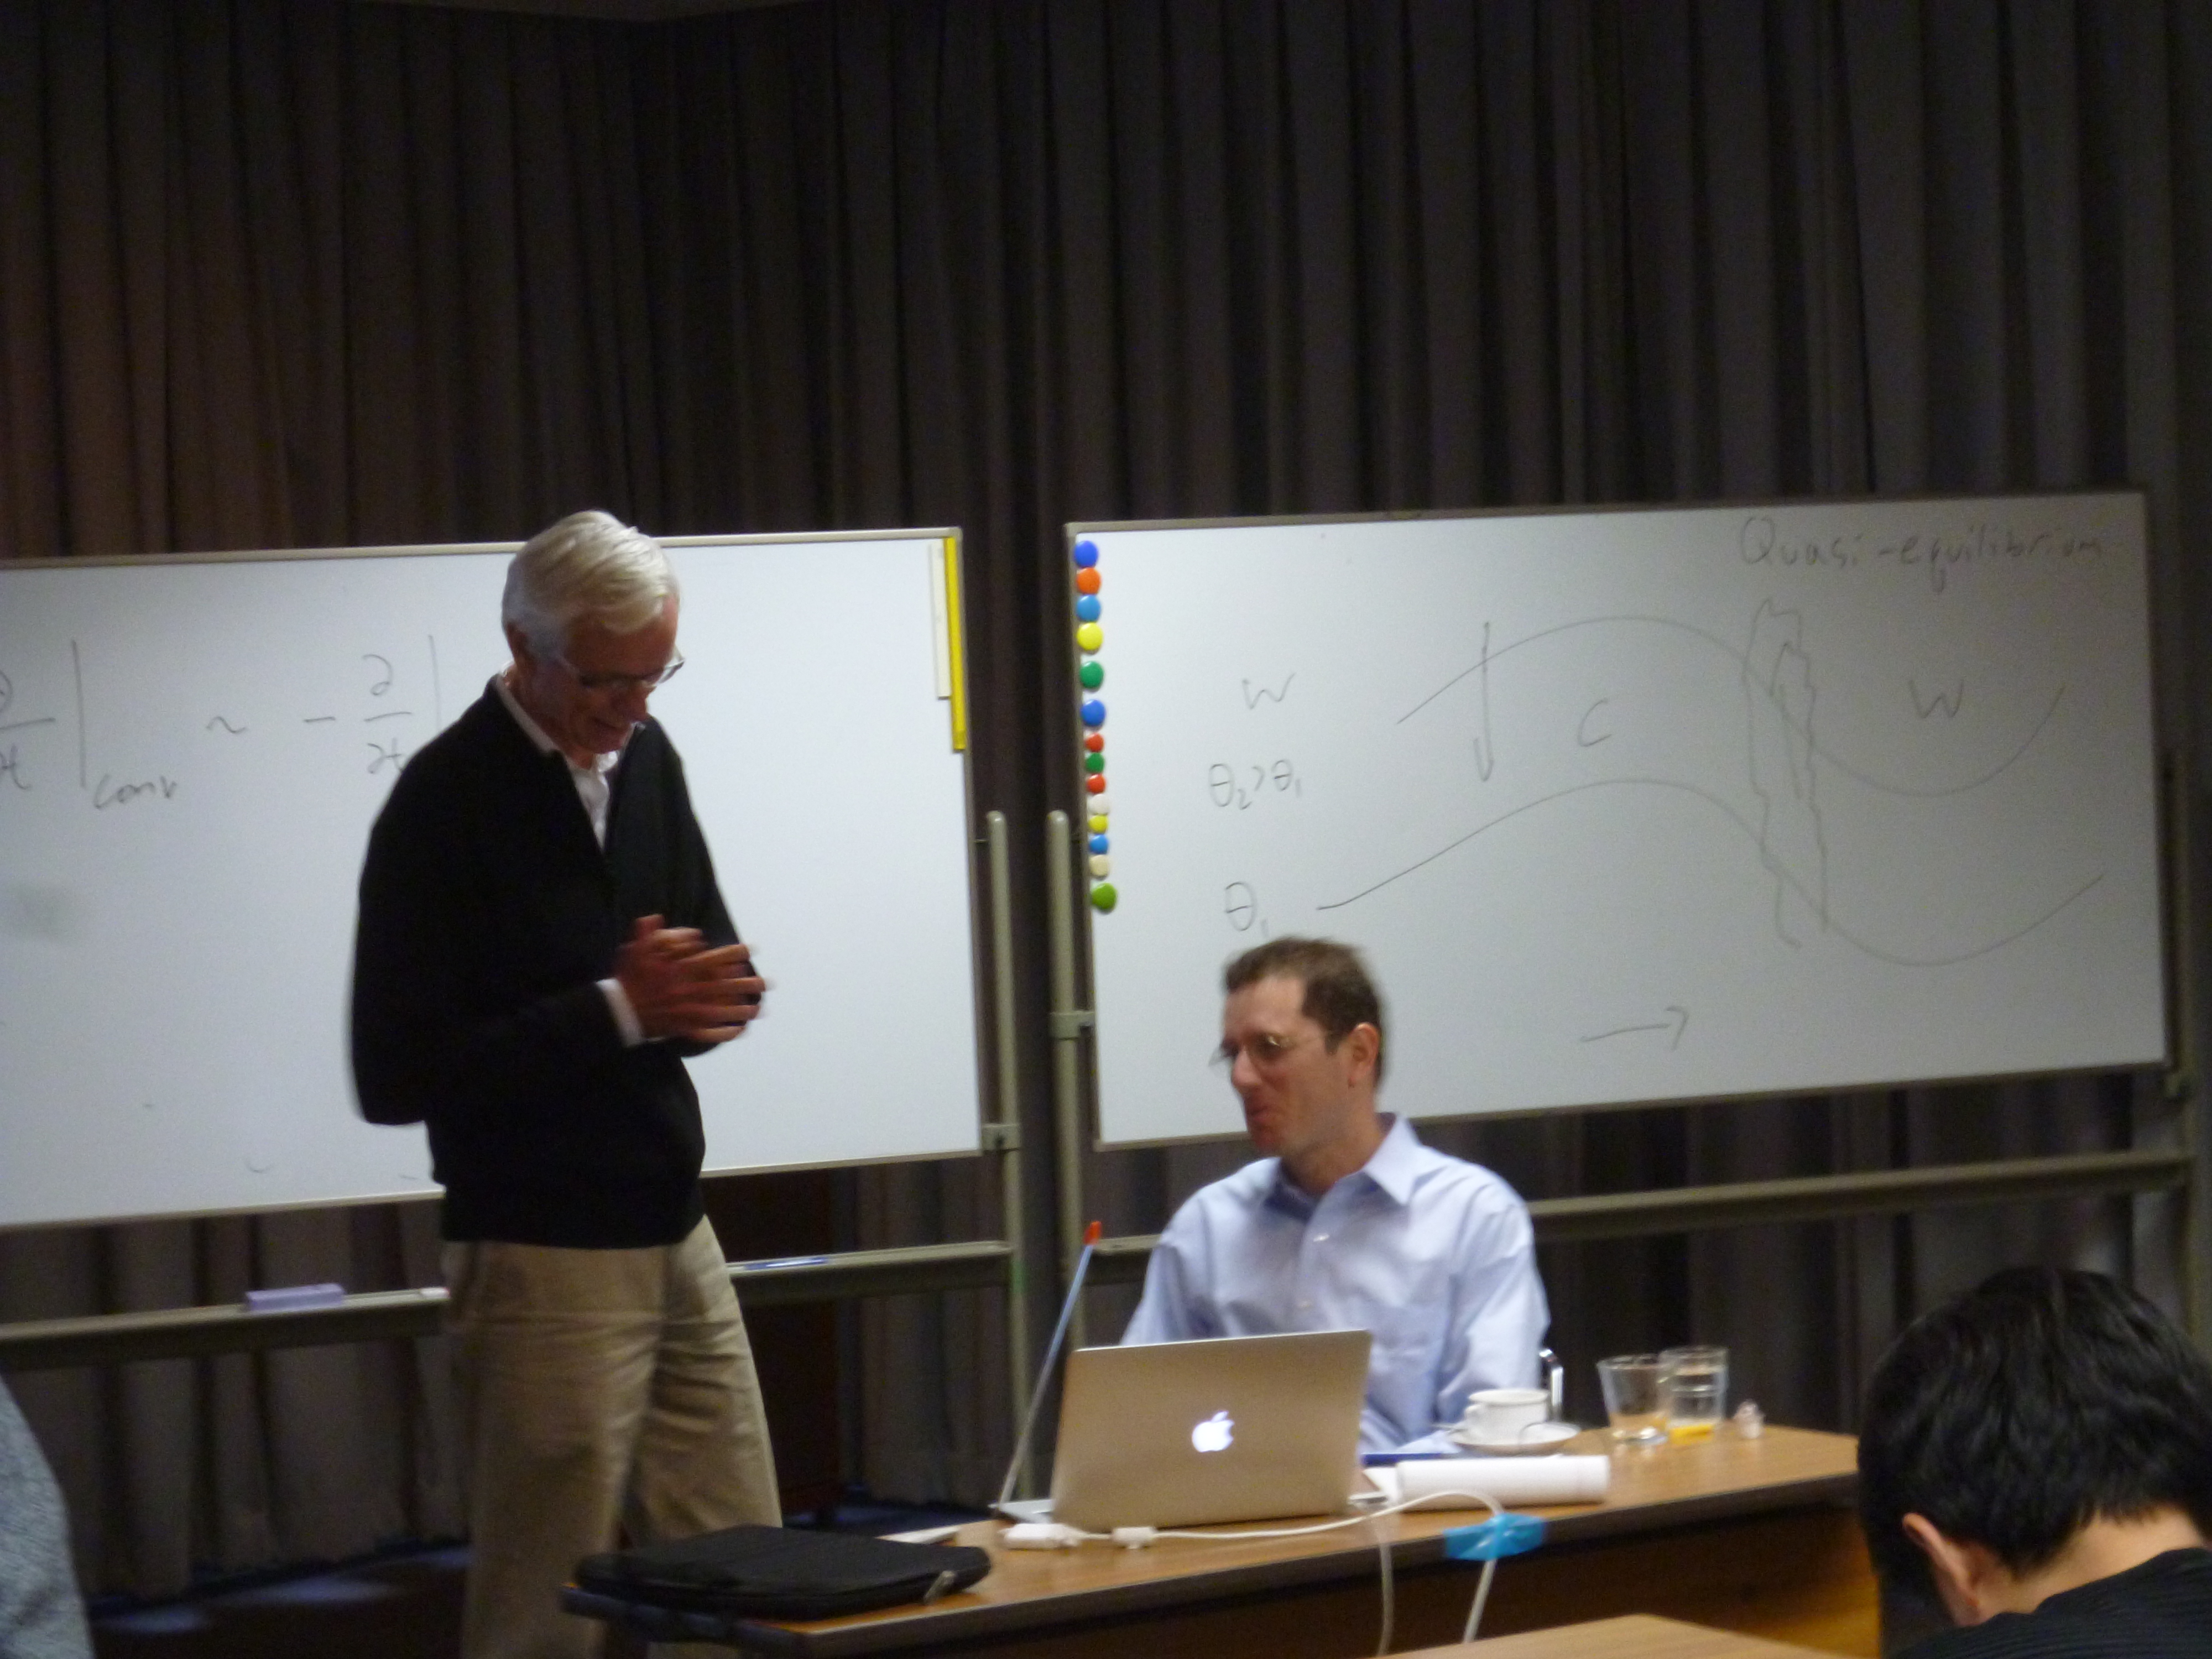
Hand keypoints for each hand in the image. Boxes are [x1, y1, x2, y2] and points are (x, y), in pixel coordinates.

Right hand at [614, 915, 765, 1043]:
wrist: (618, 1013)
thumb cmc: (628, 981)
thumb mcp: (635, 953)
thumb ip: (648, 935)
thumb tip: (657, 917)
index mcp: (682, 971)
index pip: (714, 960)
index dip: (733, 955)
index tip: (749, 951)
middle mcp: (690, 991)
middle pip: (724, 987)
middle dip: (746, 985)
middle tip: (765, 984)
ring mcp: (688, 1012)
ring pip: (721, 1011)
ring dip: (740, 1010)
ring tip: (757, 1009)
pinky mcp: (684, 1028)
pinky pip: (708, 1032)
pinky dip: (723, 1032)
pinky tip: (737, 1031)